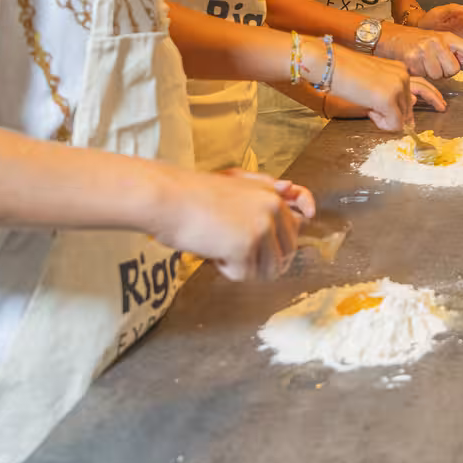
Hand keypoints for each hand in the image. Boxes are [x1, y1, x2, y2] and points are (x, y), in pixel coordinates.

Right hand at [153, 169, 315, 281]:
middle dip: (261, 261)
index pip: (296, 230)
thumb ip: (265, 196)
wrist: (166, 198)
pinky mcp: (245, 247)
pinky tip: (212, 251)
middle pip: (285, 255)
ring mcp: (261, 229)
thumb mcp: (237, 187)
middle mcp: (273, 210)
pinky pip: (243, 275)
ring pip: (268, 270)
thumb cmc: (193, 194)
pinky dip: (225, 270)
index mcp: (273, 196)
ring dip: (244, 266)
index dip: (282, 248)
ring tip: (221, 248)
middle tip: (234, 252)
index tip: (280, 259)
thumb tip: (293, 198)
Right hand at [323, 47, 420, 129]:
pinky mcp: (387, 100)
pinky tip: (368, 109)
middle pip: (406, 111)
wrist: (328, 64)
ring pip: (401, 119)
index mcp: (401, 70)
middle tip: (367, 101)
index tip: (373, 98)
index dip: (390, 106)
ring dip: (383, 117)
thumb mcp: (374, 78)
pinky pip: (394, 125)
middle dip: (388, 113)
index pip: (407, 100)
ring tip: (365, 101)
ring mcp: (397, 88)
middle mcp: (403, 77)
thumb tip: (411, 107)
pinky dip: (381, 124)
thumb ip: (391, 92)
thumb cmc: (345, 71)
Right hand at [377, 24, 462, 82]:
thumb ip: (452, 52)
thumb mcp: (437, 40)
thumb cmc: (415, 40)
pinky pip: (423, 76)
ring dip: (431, 74)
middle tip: (435, 65)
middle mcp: (438, 42)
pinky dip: (419, 73)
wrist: (390, 36)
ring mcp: (424, 50)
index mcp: (448, 37)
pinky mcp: (412, 58)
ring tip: (423, 63)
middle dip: (446, 73)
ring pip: (438, 76)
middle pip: (454, 70)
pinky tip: (414, 64)